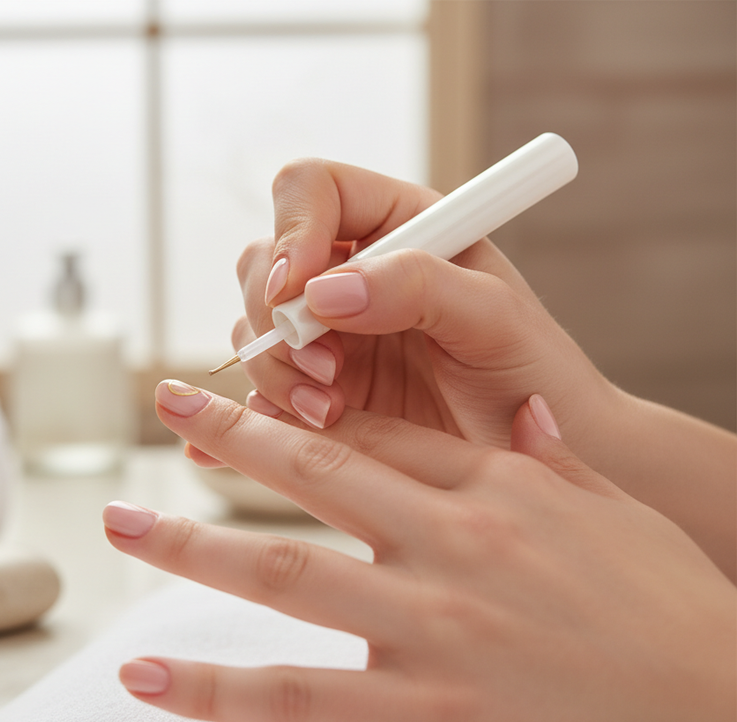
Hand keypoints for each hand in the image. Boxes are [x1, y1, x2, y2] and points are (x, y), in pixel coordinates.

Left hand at [103, 381, 735, 721]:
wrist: (718, 715)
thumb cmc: (673, 613)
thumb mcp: (617, 515)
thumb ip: (556, 460)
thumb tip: (524, 410)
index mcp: (499, 490)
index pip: (380, 435)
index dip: (307, 414)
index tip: (254, 398)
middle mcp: (452, 550)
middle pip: (315, 477)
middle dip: (233, 435)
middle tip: (167, 400)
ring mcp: (429, 638)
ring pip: (284, 580)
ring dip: (190, 549)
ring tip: (122, 526)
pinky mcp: (420, 721)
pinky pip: (298, 703)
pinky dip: (218, 691)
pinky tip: (151, 681)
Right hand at [231, 159, 736, 581]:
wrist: (535, 461)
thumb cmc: (532, 376)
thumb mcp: (493, 318)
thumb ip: (417, 285)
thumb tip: (326, 289)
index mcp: (398, 226)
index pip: (311, 190)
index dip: (292, 230)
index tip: (299, 288)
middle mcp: (353, 273)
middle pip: (265, 261)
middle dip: (277, 316)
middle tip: (326, 369)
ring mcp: (329, 333)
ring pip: (255, 327)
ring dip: (275, 370)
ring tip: (329, 412)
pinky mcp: (315, 388)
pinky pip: (258, 386)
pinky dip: (258, 412)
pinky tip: (279, 433)